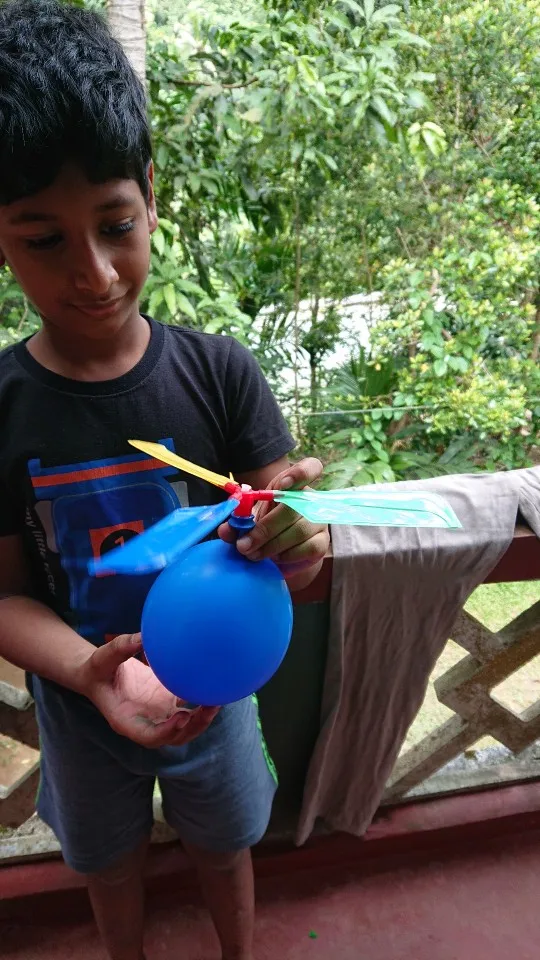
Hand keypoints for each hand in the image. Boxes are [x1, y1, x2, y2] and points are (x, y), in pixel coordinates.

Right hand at [77, 633, 218, 746]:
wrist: (101, 673)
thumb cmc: (98, 668)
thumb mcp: (103, 658)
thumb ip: (121, 648)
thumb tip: (143, 636)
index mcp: (126, 720)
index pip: (148, 736)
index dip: (166, 732)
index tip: (182, 717)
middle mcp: (145, 722)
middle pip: (172, 737)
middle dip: (192, 728)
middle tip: (209, 709)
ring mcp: (158, 715)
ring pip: (183, 728)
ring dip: (201, 720)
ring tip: (217, 702)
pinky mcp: (167, 704)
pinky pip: (187, 711)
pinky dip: (200, 706)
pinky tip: (213, 690)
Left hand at [218, 457, 328, 585]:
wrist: (282, 548)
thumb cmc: (266, 525)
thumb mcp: (250, 519)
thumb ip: (238, 522)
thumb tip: (224, 530)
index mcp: (292, 484)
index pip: (311, 467)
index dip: (300, 473)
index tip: (282, 485)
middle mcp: (310, 499)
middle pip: (293, 508)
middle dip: (265, 529)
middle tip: (244, 546)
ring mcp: (319, 520)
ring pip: (299, 531)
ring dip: (272, 546)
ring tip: (254, 554)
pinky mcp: (322, 542)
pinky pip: (307, 548)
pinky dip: (286, 555)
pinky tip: (275, 557)